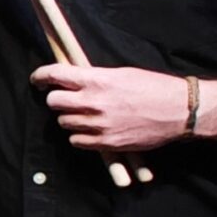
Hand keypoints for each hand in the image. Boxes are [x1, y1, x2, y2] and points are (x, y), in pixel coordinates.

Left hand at [33, 64, 191, 151]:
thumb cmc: (154, 88)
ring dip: (70, 117)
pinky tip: (91, 129)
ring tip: (87, 114)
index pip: (55, 75)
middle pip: (53, 102)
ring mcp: (98, 125)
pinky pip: (76, 141)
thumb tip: (73, 80)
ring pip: (64, 122)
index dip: (40, 76)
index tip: (37, 80)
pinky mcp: (105, 143)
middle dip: (56, 98)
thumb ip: (94, 78)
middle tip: (65, 98)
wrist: (179, 111)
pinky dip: (79, 136)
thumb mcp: (122, 74)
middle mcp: (94, 102)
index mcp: (97, 80)